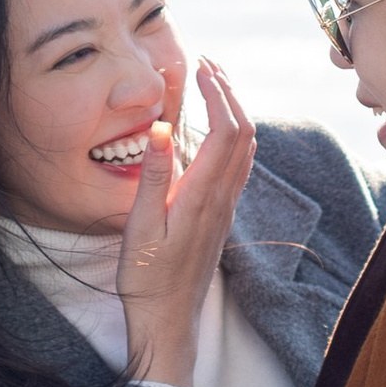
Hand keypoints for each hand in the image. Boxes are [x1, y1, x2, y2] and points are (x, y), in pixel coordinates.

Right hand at [117, 60, 258, 386]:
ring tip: (215, 86)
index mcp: (201, 195)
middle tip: (208, 64)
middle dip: (230, 92)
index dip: (218, 93)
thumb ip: (152, 175)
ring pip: (247, 148)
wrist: (168, 322)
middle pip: (243, 132)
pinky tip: (218, 131)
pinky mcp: (221, 218)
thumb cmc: (146, 279)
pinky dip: (235, 135)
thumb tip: (160, 126)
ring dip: (236, 111)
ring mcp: (226, 209)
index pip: (224, 130)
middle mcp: (222, 199)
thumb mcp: (139, 227)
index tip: (200, 67)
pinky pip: (240, 166)